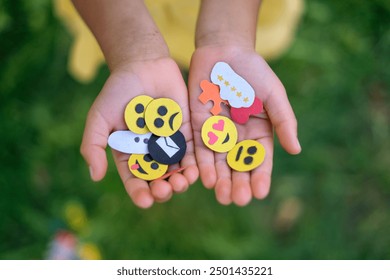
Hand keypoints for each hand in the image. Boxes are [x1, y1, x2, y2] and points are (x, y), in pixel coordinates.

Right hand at [81, 58, 198, 207]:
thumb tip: (95, 176)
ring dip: (181, 180)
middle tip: (166, 191)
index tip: (145, 201)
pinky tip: (197, 170)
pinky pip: (192, 151)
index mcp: (130, 153)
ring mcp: (170, 143)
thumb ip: (94, 145)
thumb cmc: (117, 91)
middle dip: (163, 189)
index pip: (135, 179)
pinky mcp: (187, 132)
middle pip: (159, 178)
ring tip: (182, 182)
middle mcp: (151, 152)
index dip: (139, 192)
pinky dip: (195, 163)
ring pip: (177, 169)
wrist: (142, 65)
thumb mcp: (99, 118)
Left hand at [189, 45, 300, 205]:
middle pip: (238, 167)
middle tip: (238, 200)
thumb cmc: (253, 71)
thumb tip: (296, 150)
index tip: (261, 193)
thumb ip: (284, 121)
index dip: (261, 177)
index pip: (260, 160)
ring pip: (218, 163)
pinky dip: (202, 164)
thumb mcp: (273, 95)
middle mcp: (237, 138)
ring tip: (222, 196)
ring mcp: (217, 134)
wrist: (224, 51)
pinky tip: (205, 178)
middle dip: (238, 184)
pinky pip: (199, 149)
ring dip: (220, 180)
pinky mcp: (198, 127)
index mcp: (258, 132)